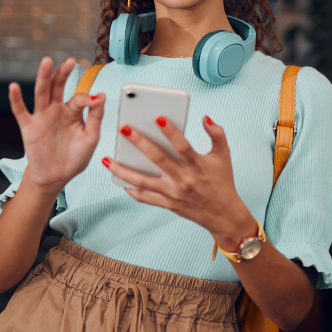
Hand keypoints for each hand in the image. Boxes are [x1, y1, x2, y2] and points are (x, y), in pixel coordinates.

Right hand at [9, 56, 104, 195]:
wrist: (56, 176)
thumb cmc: (75, 157)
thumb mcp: (90, 138)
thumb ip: (95, 117)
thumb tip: (101, 96)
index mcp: (72, 112)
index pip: (79, 98)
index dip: (87, 99)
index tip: (95, 102)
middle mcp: (56, 110)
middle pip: (58, 87)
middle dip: (64, 73)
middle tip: (71, 61)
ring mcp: (41, 117)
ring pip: (41, 93)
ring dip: (43, 77)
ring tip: (47, 61)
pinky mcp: (28, 127)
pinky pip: (20, 111)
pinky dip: (16, 99)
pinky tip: (14, 87)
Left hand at [102, 115, 256, 248]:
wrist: (223, 214)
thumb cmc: (222, 182)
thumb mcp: (224, 156)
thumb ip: (217, 134)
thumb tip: (205, 117)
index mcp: (197, 165)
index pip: (182, 145)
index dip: (171, 131)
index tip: (158, 117)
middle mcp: (183, 179)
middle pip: (157, 159)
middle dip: (139, 142)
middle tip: (124, 128)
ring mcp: (173, 193)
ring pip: (143, 181)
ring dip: (123, 170)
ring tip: (107, 159)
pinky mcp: (167, 204)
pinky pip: (145, 198)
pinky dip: (131, 190)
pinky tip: (119, 179)